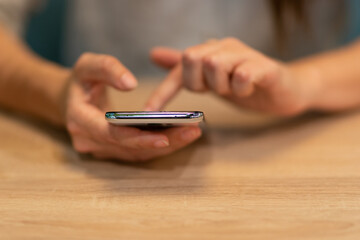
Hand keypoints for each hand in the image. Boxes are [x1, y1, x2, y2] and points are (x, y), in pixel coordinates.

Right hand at [65, 53, 201, 161]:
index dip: (137, 137)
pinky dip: (160, 146)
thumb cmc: (80, 81)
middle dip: (163, 142)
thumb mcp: (87, 65)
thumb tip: (131, 83)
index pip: (110, 134)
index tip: (165, 135)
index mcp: (80, 120)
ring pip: (138, 154)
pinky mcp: (113, 151)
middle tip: (192, 132)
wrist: (70, 100)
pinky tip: (181, 135)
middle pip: (130, 147)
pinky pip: (139, 152)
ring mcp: (101, 149)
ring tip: (192, 132)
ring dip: (166, 146)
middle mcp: (89, 141)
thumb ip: (106, 68)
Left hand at [145, 38, 317, 115]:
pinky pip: (242, 75)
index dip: (163, 91)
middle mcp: (225, 46)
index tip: (149, 113)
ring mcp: (246, 54)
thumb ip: (183, 68)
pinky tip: (248, 90)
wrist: (286, 89)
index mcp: (210, 50)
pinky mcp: (265, 67)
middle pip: (193, 58)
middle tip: (214, 91)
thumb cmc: (246, 84)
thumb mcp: (209, 79)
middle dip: (198, 82)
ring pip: (214, 65)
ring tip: (234, 90)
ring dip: (221, 86)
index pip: (178, 66)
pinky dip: (241, 88)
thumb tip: (153, 54)